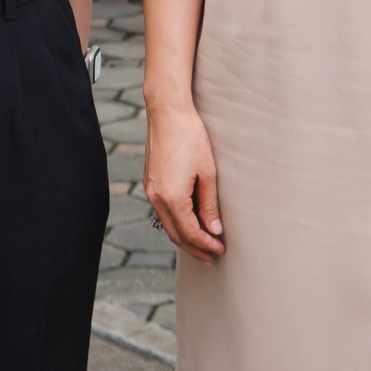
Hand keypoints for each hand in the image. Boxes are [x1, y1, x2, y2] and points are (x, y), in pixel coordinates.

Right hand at [144, 101, 224, 263]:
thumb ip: (209, 204)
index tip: (220, 250)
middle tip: (211, 257)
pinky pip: (163, 211)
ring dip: (184, 237)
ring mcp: (150, 191)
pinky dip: (176, 222)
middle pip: (176, 234)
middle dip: (194, 248)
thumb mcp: (207, 172)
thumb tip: (214, 229)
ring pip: (167, 224)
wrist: (167, 113)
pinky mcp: (150, 182)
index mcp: (171, 198)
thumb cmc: (190, 137)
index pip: (190, 232)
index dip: (206, 244)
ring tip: (202, 244)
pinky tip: (189, 222)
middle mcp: (156, 198)